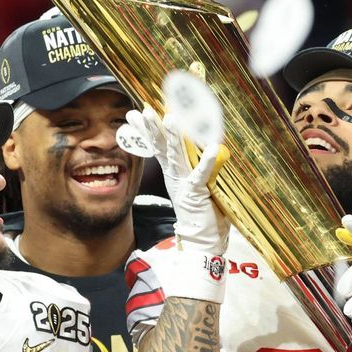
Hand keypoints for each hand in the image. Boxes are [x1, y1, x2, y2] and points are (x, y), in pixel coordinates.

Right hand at [131, 108, 228, 255]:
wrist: (201, 241)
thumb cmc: (201, 213)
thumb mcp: (196, 185)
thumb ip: (197, 167)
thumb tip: (205, 147)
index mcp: (174, 173)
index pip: (158, 147)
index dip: (148, 130)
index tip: (137, 113)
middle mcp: (175, 176)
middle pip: (161, 148)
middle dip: (153, 128)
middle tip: (145, 110)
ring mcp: (184, 184)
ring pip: (176, 156)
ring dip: (173, 137)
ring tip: (170, 119)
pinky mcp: (197, 193)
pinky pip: (202, 174)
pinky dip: (207, 161)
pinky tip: (214, 146)